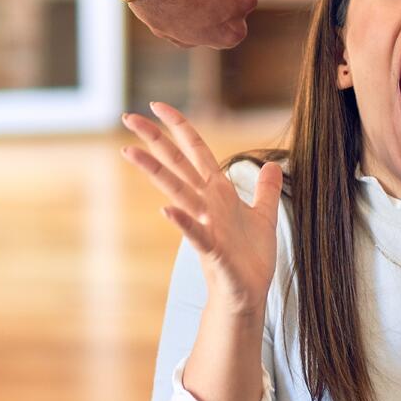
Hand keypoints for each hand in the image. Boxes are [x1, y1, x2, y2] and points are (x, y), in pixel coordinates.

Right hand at [119, 102, 279, 317]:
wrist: (249, 294)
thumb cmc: (251, 258)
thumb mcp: (264, 216)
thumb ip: (266, 189)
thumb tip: (274, 164)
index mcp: (219, 193)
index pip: (196, 152)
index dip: (179, 127)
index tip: (157, 105)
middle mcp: (208, 205)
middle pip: (177, 165)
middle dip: (154, 140)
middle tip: (126, 117)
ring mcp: (206, 227)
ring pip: (178, 193)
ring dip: (155, 172)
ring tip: (130, 152)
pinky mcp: (213, 252)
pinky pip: (195, 235)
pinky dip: (183, 223)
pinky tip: (166, 211)